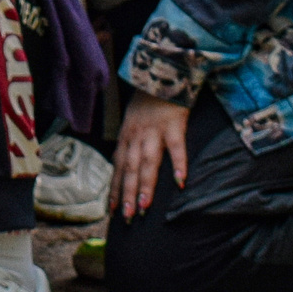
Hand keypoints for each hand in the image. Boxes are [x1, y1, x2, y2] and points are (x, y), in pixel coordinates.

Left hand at [114, 93, 191, 219]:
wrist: (161, 75)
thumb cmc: (148, 104)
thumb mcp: (132, 124)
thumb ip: (130, 145)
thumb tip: (124, 168)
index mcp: (126, 137)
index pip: (118, 168)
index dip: (115, 189)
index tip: (112, 212)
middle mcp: (136, 136)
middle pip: (130, 168)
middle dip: (127, 193)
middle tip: (127, 216)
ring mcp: (154, 130)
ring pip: (148, 161)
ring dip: (145, 184)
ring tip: (145, 206)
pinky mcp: (173, 124)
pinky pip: (176, 146)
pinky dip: (178, 163)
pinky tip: (180, 181)